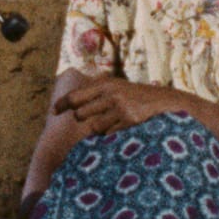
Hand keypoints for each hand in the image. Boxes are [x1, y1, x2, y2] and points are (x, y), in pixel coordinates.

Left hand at [53, 76, 177, 134]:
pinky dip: (112, 133)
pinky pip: (109, 134)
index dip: (62, 104)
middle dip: (84, 119)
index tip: (54, 111)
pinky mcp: (128, 120)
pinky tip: (123, 126)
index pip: (75, 96)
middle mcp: (110, 94)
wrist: (164, 102)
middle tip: (97, 117)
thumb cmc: (136, 97)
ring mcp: (119, 107)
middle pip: (80, 114)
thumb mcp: (117, 88)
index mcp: (105, 84)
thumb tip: (71, 106)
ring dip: (100, 128)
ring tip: (114, 121)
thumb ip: (97, 94)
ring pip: (94, 126)